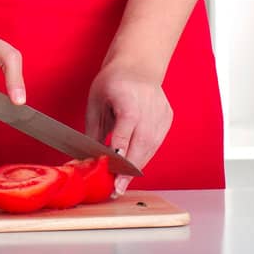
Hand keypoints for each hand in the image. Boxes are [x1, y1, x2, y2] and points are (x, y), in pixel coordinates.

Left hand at [86, 62, 172, 195]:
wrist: (138, 64)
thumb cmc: (113, 81)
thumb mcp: (95, 103)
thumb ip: (93, 132)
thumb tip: (87, 159)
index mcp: (129, 103)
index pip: (123, 138)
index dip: (117, 161)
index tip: (111, 178)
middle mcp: (149, 110)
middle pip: (140, 148)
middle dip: (128, 172)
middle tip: (116, 189)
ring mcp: (161, 115)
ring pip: (150, 149)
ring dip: (136, 166)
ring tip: (122, 180)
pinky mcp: (167, 119)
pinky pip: (155, 143)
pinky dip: (144, 154)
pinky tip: (133, 161)